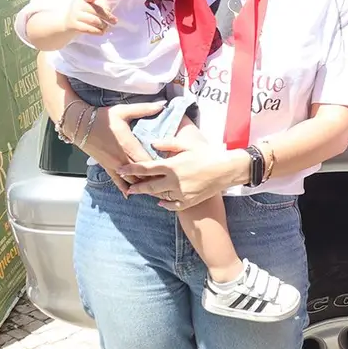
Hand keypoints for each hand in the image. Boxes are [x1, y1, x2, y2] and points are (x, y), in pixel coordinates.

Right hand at [63, 0, 116, 35]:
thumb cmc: (84, 13)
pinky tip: (102, 32)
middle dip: (107, 16)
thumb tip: (109, 11)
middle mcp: (78, 6)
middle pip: (95, 10)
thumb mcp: (90, 6)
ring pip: (93, 20)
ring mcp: (76, 16)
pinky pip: (88, 29)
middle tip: (115, 21)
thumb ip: (101, 5)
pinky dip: (97, 31)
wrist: (68, 22)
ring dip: (103, 25)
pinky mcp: (74, 25)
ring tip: (107, 27)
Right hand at [76, 101, 165, 191]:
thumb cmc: (103, 117)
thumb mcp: (124, 111)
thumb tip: (162, 104)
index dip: (160, 168)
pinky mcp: (106, 167)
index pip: (148, 161)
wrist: (80, 125)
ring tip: (155, 191)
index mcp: (128, 145)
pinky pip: (116, 181)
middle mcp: (122, 158)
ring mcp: (113, 164)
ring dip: (141, 186)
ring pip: (130, 180)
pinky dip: (124, 188)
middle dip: (154, 179)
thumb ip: (144, 109)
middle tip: (169, 185)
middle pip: (141, 174)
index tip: (173, 171)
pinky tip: (129, 195)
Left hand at [119, 136, 235, 208]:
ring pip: (160, 196)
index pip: (145, 168)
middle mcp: (174, 181)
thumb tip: (152, 143)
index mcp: (172, 165)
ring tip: (143, 192)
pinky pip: (173, 205)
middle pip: (148, 186)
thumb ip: (168, 143)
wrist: (227, 169)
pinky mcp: (189, 200)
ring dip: (151, 194)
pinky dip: (165, 204)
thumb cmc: (208, 154)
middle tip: (128, 187)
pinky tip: (161, 201)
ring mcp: (181, 193)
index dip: (130, 169)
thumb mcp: (188, 144)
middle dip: (136, 187)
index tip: (120, 169)